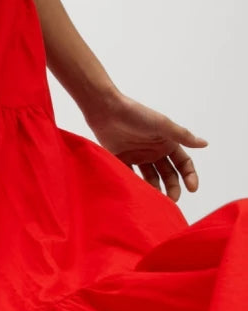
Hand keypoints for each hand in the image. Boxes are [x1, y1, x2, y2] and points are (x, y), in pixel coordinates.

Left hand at [82, 93, 208, 201]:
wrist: (106, 110)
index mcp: (167, 142)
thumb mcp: (162, 125)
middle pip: (168, 174)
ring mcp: (138, 156)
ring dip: (155, 189)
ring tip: (155, 200)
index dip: (189, 176)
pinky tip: (139, 194)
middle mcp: (155, 151)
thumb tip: (205, 144)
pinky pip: (131, 176)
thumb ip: (182, 136)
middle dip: (172, 188)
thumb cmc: (136, 115)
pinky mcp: (122, 159)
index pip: (183, 163)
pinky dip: (136, 185)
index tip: (192, 189)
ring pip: (151, 178)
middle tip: (172, 200)